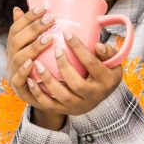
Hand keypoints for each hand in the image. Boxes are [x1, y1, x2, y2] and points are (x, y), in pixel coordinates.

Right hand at [5, 6, 58, 122]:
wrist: (45, 97)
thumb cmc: (47, 67)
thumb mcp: (46, 50)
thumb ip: (46, 33)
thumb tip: (51, 8)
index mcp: (16, 46)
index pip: (17, 27)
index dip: (28, 17)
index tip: (44, 7)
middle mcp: (12, 57)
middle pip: (17, 40)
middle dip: (34, 28)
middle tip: (52, 19)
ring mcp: (13, 72)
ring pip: (19, 57)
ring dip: (33, 47)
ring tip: (49, 38)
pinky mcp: (20, 89)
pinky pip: (18, 79)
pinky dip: (24, 71)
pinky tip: (33, 63)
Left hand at [7, 8, 121, 127]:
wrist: (101, 93)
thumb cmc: (105, 70)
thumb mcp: (113, 61)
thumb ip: (107, 51)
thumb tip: (97, 45)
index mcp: (107, 81)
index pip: (92, 64)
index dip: (79, 48)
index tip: (66, 33)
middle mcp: (95, 96)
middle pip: (77, 84)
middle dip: (64, 66)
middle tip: (55, 49)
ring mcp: (80, 105)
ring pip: (62, 96)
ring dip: (48, 80)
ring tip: (37, 64)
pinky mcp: (67, 110)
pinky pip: (50, 105)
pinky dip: (39, 94)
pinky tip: (30, 80)